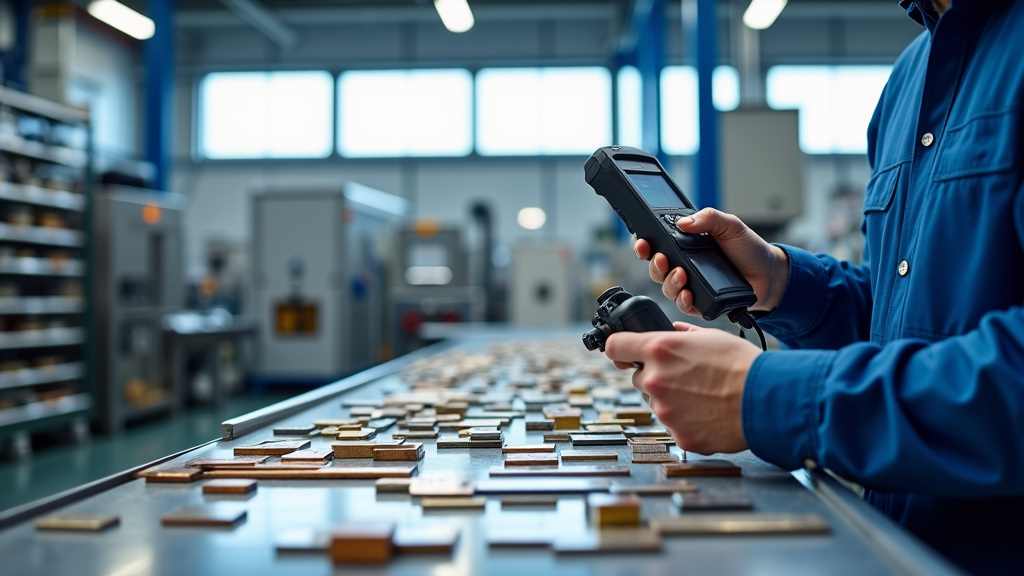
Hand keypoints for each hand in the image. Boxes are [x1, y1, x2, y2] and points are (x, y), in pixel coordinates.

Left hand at [605, 322, 759, 454]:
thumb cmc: (743, 365)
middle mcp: (656, 381)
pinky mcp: (679, 435)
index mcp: (660, 350)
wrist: (766, 400)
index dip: (619, 348)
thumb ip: (682, 335)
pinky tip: (710, 414)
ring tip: (705, 396)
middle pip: (640, 378)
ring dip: (673, 400)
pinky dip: (689, 421)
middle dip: (657, 377)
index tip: (623, 352)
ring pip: (658, 404)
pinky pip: (676, 425)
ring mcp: (665, 411)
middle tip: (687, 377)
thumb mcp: (710, 336)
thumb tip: (671, 332)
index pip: (616, 346)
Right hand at [633, 208, 788, 314]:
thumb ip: (708, 218)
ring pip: (666, 288)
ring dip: (669, 282)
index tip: (643, 243)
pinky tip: (689, 294)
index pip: (656, 245)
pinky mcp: (700, 301)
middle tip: (663, 259)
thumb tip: (683, 222)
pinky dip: (682, 301)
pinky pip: (683, 305)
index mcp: (685, 245)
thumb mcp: (730, 225)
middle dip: (655, 265)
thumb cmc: (749, 248)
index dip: (644, 245)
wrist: (769, 274)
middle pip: (656, 268)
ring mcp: (691, 284)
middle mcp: (684, 265)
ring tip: (682, 275)